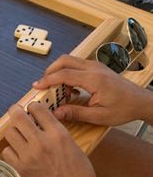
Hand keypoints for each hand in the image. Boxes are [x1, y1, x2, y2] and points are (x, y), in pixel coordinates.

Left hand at [2, 104, 101, 176]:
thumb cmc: (80, 176)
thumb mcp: (74, 147)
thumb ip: (57, 134)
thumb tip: (44, 125)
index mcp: (58, 134)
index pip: (38, 109)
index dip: (33, 107)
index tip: (31, 109)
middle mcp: (41, 142)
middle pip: (18, 117)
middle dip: (16, 111)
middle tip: (16, 111)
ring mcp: (28, 156)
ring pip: (10, 133)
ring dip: (14, 132)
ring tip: (19, 136)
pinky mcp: (20, 169)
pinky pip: (7, 152)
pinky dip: (11, 151)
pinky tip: (18, 153)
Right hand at [33, 55, 150, 125]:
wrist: (141, 101)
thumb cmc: (124, 108)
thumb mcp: (99, 116)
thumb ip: (76, 113)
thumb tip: (56, 113)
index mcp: (94, 79)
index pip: (64, 74)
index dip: (48, 80)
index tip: (36, 87)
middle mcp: (94, 68)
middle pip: (64, 61)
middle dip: (50, 72)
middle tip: (43, 86)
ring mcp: (95, 66)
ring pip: (70, 61)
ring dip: (59, 73)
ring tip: (57, 92)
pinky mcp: (96, 68)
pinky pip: (76, 65)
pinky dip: (67, 74)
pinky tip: (69, 90)